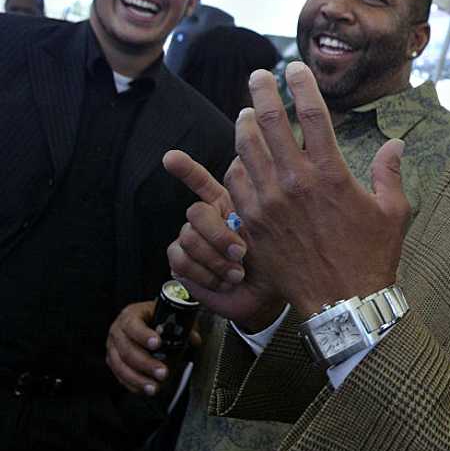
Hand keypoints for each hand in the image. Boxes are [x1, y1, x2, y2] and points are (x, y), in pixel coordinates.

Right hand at [105, 301, 199, 395]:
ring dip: (139, 379)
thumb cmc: (158, 318)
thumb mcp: (171, 316)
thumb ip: (184, 326)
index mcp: (131, 315)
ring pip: (121, 366)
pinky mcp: (113, 361)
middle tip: (163, 373)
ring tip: (155, 388)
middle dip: (146, 364)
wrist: (145, 320)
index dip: (144, 335)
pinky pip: (120, 376)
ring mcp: (112, 347)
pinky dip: (133, 384)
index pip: (134, 325)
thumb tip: (194, 340)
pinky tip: (146, 390)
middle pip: (127, 350)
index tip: (158, 344)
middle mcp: (117, 331)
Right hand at [163, 150, 284, 331]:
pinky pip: (180, 260)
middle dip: (218, 235)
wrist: (267, 293)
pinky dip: (205, 274)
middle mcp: (207, 219)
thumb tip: (255, 170)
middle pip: (196, 212)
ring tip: (239, 273)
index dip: (186, 168)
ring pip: (188, 238)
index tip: (171, 158)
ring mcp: (192, 241)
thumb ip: (266, 202)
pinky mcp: (182, 263)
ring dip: (216, 260)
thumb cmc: (275, 258)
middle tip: (242, 253)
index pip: (201, 181)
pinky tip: (225, 282)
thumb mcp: (278, 228)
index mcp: (227, 205)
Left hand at [228, 63, 409, 318]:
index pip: (311, 113)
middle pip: (270, 122)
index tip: (295, 68)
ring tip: (245, 112)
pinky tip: (241, 157)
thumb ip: (389, 173)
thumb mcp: (393, 211)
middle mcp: (294, 182)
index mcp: (331, 173)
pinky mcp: (252, 224)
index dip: (300, 84)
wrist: (343, 303)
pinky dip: (236, 164)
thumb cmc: (372, 256)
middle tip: (258, 76)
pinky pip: (235, 183)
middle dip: (261, 92)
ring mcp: (268, 203)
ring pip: (246, 149)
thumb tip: (394, 144)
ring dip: (244, 124)